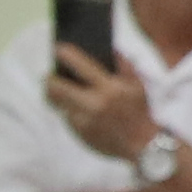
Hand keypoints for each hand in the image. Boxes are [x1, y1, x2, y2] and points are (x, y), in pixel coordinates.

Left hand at [45, 40, 153, 165]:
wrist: (143, 145)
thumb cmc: (140, 110)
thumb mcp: (137, 84)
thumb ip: (123, 63)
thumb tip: (108, 46)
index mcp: (110, 87)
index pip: (81, 66)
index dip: (66, 55)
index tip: (57, 48)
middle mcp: (95, 103)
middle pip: (56, 88)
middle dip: (49, 80)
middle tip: (47, 75)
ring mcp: (85, 120)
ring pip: (58, 104)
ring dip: (55, 97)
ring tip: (55, 90)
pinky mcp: (80, 134)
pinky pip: (67, 118)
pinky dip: (69, 112)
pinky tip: (74, 108)